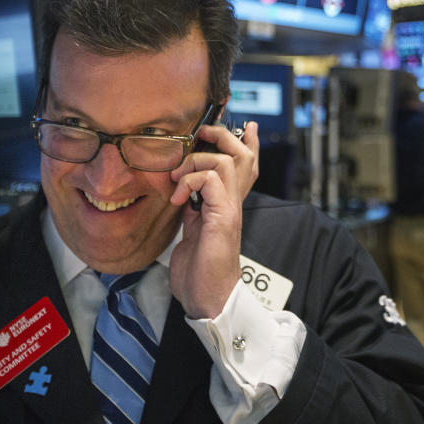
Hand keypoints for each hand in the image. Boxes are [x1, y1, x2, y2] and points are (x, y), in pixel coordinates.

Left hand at [168, 121, 259, 318]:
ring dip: (197, 160)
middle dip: (221, 136)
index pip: (245, 166)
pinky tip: (178, 198)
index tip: (240, 125)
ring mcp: (230, 209)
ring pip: (227, 160)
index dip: (245, 142)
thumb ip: (194, 210)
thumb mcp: (192, 233)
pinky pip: (211, 179)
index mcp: (227, 205)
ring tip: (178, 175)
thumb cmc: (200, 271)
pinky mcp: (223, 217)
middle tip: (201, 135)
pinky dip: (190, 180)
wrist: (209, 299)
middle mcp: (234, 203)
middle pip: (242, 154)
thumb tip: (183, 193)